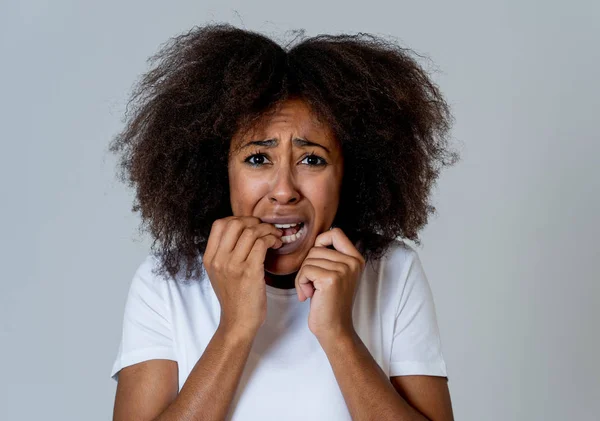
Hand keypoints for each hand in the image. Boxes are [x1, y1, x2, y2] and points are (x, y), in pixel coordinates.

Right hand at [203, 216, 282, 335]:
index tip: (251, 225)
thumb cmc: (235, 297)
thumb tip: (243, 230)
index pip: (219, 224)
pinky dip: (272, 239)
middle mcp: (219, 260)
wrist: (238, 322)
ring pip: (251, 231)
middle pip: (235, 223)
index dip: (238, 219)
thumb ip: (225, 252)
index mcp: (210, 258)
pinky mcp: (249, 272)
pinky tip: (276, 245)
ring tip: (275, 237)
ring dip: (267, 230)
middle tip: (266, 229)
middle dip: (254, 221)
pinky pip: (262, 244)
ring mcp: (233, 266)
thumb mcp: (220, 273)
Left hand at [294, 227, 364, 342]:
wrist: (334, 329)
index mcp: (356, 259)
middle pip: (316, 248)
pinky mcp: (331, 279)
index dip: (320, 242)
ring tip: (311, 292)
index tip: (316, 261)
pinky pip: (305, 270)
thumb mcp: (337, 275)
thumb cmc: (330, 302)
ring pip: (308, 259)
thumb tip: (317, 239)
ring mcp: (343, 270)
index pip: (336, 232)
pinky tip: (308, 296)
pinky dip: (301, 283)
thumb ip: (331, 256)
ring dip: (303, 277)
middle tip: (312, 285)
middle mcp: (353, 262)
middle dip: (307, 266)